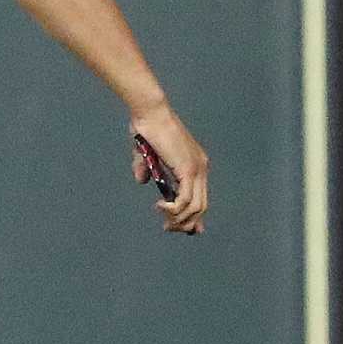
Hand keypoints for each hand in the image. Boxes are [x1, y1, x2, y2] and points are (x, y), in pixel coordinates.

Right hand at [130, 104, 208, 235]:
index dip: (194, 216)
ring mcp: (197, 169)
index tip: (186, 230)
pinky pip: (185, 200)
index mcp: (195, 164)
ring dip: (178, 220)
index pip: (201, 197)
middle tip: (168, 228)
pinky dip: (174, 210)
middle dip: (186, 223)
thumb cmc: (146, 128)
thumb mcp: (145, 155)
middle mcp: (201, 168)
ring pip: (194, 207)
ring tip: (164, 221)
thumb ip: (145, 169)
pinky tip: (160, 207)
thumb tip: (141, 180)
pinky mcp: (188, 170)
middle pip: (201, 206)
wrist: (150, 113)